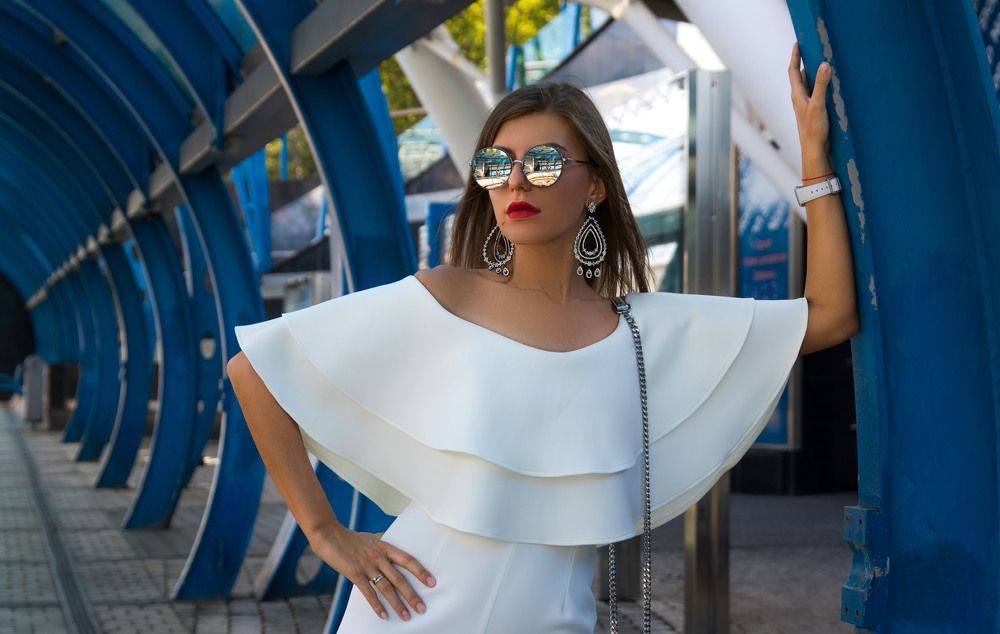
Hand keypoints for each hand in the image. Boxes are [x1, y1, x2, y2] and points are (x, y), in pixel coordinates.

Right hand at [312, 524, 435, 620]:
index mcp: (385, 547)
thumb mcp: (372, 537)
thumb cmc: (352, 538)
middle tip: (422, 608)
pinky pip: (368, 593)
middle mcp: (379, 557)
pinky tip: (384, 615)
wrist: (329, 535)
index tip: (432, 582)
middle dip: (412, 595)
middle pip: (399, 578)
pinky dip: (377, 605)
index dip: (420, 571)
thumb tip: (395, 540)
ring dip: (397, 604)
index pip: (408, 560)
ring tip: (406, 616)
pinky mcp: (355, 574)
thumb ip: (384, 541)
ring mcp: (367, 566)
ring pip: (386, 588)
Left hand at [788, 42, 832, 164]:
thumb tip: (824, 65)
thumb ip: (821, 85)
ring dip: (813, 73)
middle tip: (811, 48)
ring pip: (808, 84)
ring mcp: (806, 105)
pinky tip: (828, 84)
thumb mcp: (818, 105)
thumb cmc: (813, 130)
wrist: (814, 150)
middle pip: (800, 76)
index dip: (795, 57)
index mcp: (797, 95)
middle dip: (804, 62)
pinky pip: (816, 92)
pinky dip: (820, 84)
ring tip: (820, 61)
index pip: (794, 71)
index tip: (798, 43)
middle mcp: (800, 98)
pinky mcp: (814, 111)